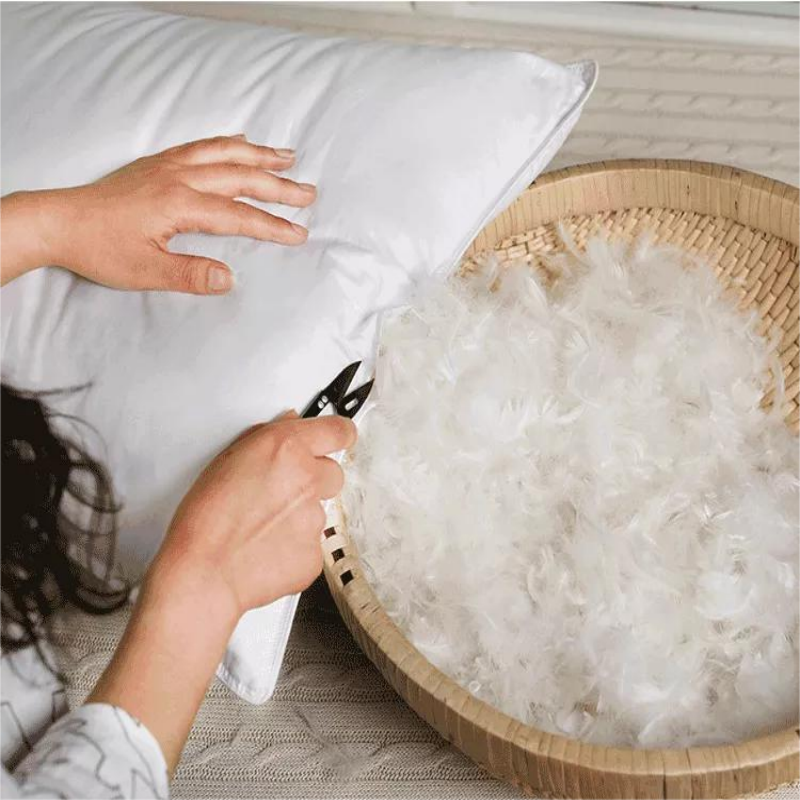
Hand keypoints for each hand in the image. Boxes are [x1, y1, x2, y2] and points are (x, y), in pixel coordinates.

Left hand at [1, 134, 315, 293]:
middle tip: (309, 192)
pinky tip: (240, 142)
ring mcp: (168, 166)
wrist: (60, 221)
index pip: (238, 215)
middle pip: (240, 176)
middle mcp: (179, 178)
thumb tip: (229, 278)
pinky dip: (227, 142)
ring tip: (289, 155)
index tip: (299, 233)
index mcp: (180, 204)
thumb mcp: (145, 271)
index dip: (272, 225)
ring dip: (259, 155)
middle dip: (278, 185)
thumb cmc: (100, 248)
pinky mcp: (158, 164)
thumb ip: (190, 274)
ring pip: (224, 153)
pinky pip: (201, 145)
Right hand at [152, 411, 356, 617]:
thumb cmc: (205, 518)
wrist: (203, 571)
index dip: (339, 436)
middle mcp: (307, 480)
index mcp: (287, 449)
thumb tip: (290, 425)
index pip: (338, 431)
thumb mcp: (227, 460)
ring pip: (320, 511)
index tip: (338, 440)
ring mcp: (315, 518)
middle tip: (282, 493)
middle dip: (314, 481)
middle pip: (333, 473)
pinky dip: (295, 546)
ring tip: (262, 527)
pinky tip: (266, 549)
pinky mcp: (316, 553)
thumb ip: (268, 436)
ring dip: (300, 516)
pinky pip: (312, 544)